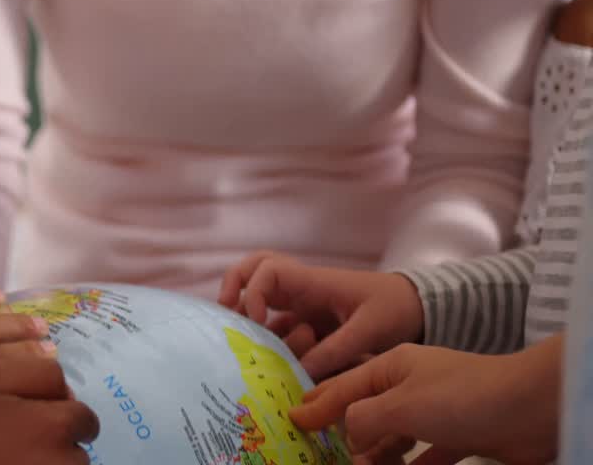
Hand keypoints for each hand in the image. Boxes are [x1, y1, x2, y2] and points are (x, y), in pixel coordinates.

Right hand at [218, 252, 424, 378]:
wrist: (417, 308)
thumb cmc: (395, 309)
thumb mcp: (370, 330)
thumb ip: (336, 350)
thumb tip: (299, 372)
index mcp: (314, 281)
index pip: (268, 269)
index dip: (254, 291)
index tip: (256, 320)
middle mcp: (301, 288)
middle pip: (254, 268)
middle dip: (233, 285)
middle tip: (224, 311)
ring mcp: (302, 303)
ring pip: (260, 296)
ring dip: (246, 313)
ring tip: (237, 339)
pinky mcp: (307, 320)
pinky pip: (276, 324)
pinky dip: (265, 337)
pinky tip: (265, 359)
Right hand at [290, 337, 562, 464]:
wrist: (535, 408)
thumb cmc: (463, 397)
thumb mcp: (400, 405)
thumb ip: (363, 419)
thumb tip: (346, 437)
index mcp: (391, 367)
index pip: (343, 386)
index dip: (316, 405)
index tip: (293, 421)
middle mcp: (411, 386)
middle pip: (367, 414)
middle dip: (347, 437)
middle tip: (324, 457)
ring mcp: (437, 412)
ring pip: (395, 437)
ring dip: (378, 456)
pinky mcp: (462, 437)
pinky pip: (427, 456)